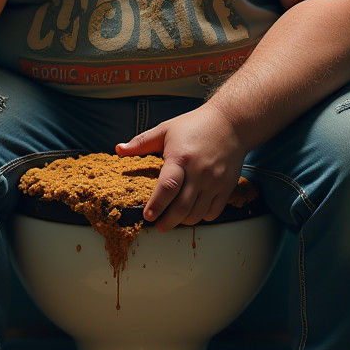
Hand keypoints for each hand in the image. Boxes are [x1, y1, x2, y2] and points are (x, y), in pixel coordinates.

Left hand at [115, 104, 248, 231]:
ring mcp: (215, 181)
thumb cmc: (194, 125)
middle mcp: (199, 171)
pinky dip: (202, 217)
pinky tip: (193, 212)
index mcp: (181, 157)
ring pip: (197, 213)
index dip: (157, 205)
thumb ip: (141, 142)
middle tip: (158, 226)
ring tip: (174, 219)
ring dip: (183, 221)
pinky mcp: (227, 186)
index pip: (167, 187)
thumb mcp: (166, 129)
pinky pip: (214, 212)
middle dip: (167, 221)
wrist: (231, 123)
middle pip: (182, 207)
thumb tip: (118, 149)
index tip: (147, 216)